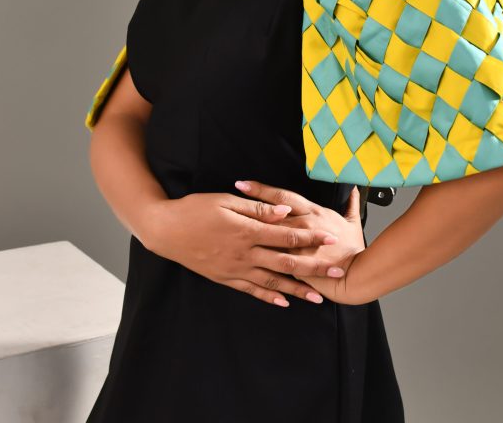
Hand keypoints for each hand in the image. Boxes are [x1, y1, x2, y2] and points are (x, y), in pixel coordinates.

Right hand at [145, 191, 347, 308]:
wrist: (165, 230)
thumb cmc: (195, 209)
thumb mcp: (226, 201)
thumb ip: (257, 208)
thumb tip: (285, 212)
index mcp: (247, 231)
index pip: (286, 236)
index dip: (311, 237)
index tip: (331, 238)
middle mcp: (244, 254)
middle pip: (286, 262)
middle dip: (314, 267)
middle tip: (337, 272)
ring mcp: (234, 269)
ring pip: (272, 281)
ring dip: (297, 289)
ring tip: (318, 297)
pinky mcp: (224, 278)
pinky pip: (250, 290)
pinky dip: (268, 296)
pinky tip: (283, 302)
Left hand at [234, 180, 366, 304]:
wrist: (356, 274)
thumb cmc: (354, 247)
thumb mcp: (352, 223)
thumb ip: (350, 205)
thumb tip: (354, 189)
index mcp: (313, 213)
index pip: (282, 197)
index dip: (262, 190)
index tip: (242, 184)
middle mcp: (302, 227)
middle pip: (269, 215)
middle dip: (249, 206)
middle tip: (228, 200)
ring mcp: (295, 247)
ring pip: (267, 236)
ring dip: (248, 232)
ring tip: (226, 228)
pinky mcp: (292, 265)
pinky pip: (271, 262)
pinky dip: (254, 256)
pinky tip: (238, 258)